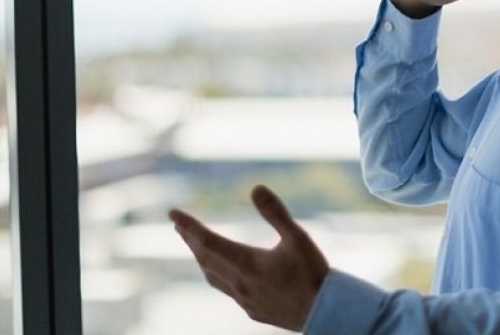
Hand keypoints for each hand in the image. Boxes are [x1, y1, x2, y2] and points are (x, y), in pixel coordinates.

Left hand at [169, 186, 329, 331]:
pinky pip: (227, 291)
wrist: (326, 313)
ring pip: (213, 277)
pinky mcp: (254, 311)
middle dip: (191, 240)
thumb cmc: (314, 274)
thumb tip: (256, 187)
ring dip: (202, 259)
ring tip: (196, 247)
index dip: (189, 225)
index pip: (208, 240)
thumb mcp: (298, 237)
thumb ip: (275, 213)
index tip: (172, 213)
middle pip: (205, 258)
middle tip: (179, 226)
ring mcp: (245, 300)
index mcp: (247, 263)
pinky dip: (218, 276)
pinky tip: (225, 275)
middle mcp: (240, 284)